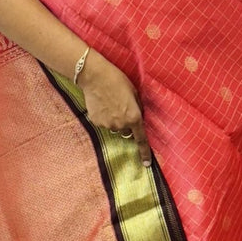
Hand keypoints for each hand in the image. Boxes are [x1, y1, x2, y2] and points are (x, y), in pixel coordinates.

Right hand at [80, 50, 152, 166]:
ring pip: (114, 127)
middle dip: (126, 123)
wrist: (95, 76)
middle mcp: (121, 124)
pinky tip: (101, 104)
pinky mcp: (96, 121)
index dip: (144, 153)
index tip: (146, 164)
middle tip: (121, 107)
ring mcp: (107, 124)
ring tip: (110, 102)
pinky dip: (103, 116)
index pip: (141, 139)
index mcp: (134, 117)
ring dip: (114, 119)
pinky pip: (103, 123)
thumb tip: (138, 117)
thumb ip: (138, 108)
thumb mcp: (134, 93)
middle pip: (126, 131)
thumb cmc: (117, 80)